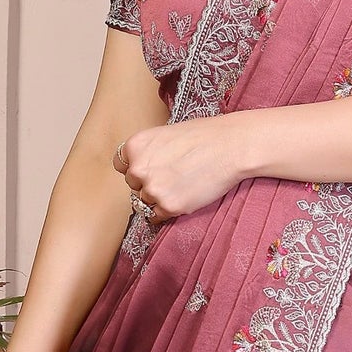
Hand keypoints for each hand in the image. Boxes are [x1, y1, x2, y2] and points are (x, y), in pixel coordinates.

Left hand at [114, 117, 249, 222]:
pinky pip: (156, 217)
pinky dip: (166, 212)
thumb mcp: (165, 134)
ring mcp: (153, 190)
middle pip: (133, 185)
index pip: (120, 165)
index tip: (149, 169)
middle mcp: (138, 169)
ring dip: (158, 198)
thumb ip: (149, 151)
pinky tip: (182, 199)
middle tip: (171, 177)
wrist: (231, 147)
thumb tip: (142, 167)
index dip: (136, 168)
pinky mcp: (169, 207)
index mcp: (135, 146)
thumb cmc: (205, 135)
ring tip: (180, 187)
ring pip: (145, 202)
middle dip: (148, 183)